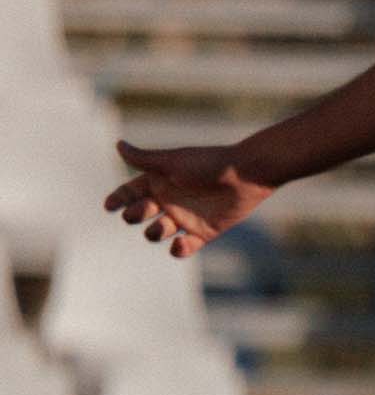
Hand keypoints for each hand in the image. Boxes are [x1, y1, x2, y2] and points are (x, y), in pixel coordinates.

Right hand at [105, 141, 270, 257]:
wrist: (246, 174)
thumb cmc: (208, 164)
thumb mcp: (172, 161)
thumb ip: (144, 159)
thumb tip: (117, 145)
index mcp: (159, 181)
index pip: (129, 193)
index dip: (117, 199)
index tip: (109, 206)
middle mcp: (169, 200)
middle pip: (138, 214)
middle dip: (134, 214)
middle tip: (145, 209)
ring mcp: (185, 217)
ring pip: (156, 233)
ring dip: (154, 232)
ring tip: (165, 225)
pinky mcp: (203, 232)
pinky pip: (183, 248)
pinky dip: (178, 250)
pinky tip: (180, 243)